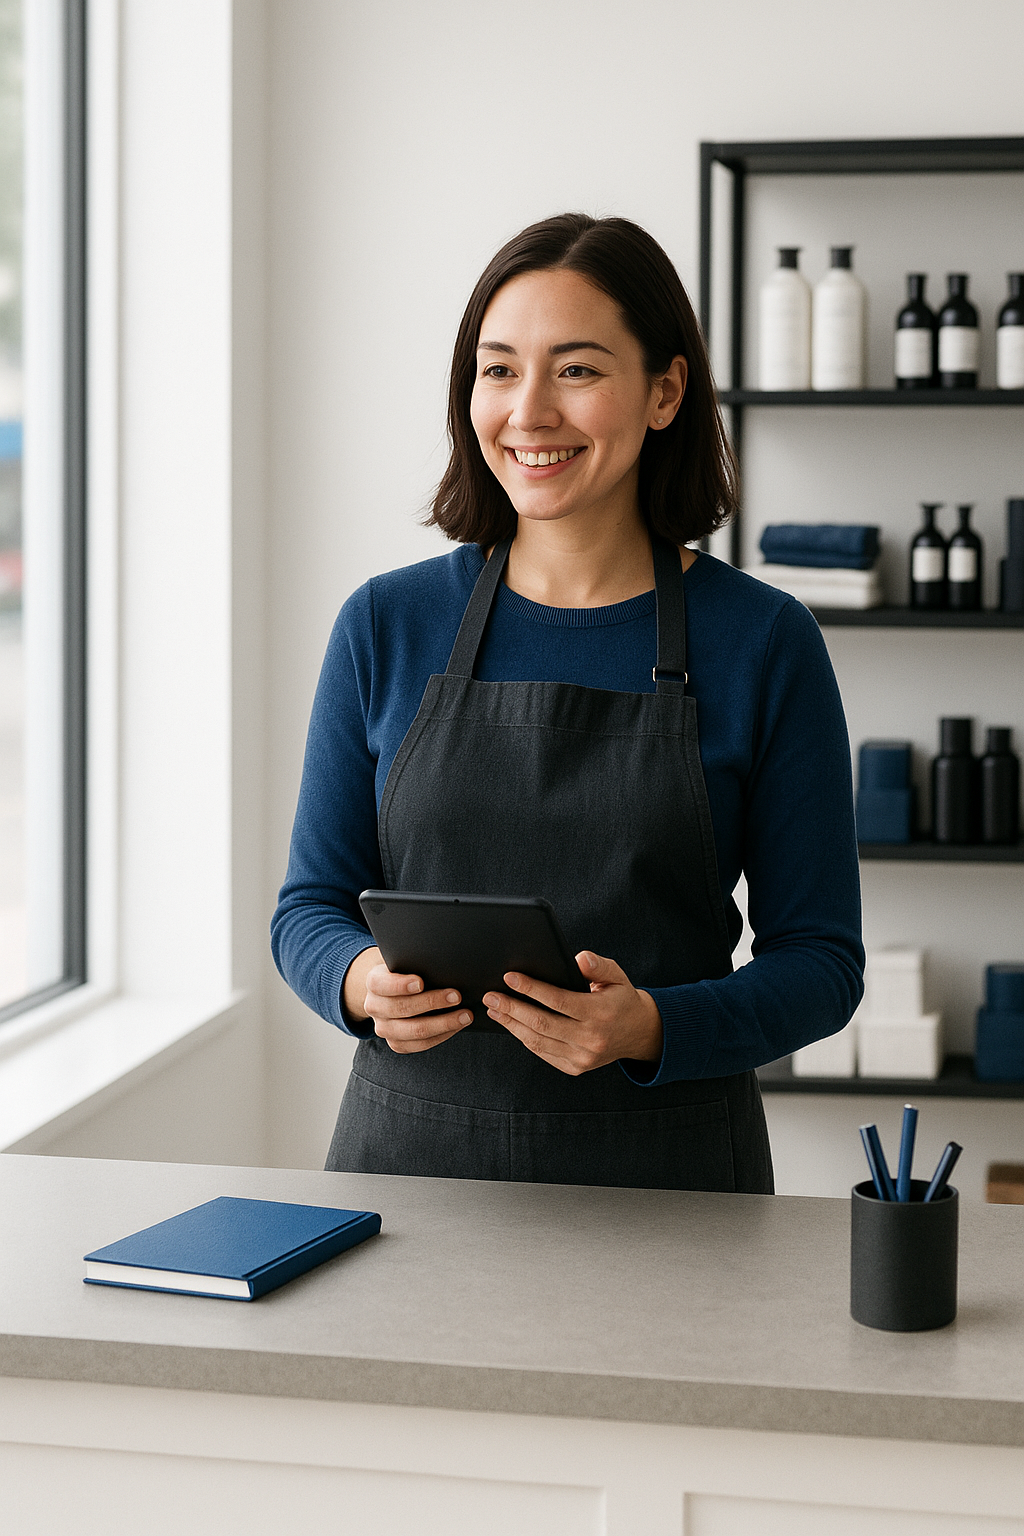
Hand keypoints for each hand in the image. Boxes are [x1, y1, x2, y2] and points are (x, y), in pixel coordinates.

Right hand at [343, 947, 472, 1053]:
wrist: (390, 992)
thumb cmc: (404, 972)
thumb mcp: (403, 961)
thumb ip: (415, 962)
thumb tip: (443, 963)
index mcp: (373, 983)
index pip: (382, 984)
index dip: (401, 985)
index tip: (421, 982)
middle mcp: (374, 1007)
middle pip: (402, 1008)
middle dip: (432, 1002)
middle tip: (457, 996)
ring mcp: (383, 1028)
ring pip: (414, 1031)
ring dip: (443, 1023)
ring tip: (465, 1015)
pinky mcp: (396, 1043)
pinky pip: (420, 1044)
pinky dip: (442, 1035)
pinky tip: (457, 1026)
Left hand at [482, 951, 662, 1075]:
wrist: (639, 1033)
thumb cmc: (621, 999)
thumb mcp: (617, 976)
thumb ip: (598, 965)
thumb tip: (578, 958)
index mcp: (600, 1013)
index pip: (558, 1000)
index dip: (531, 988)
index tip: (509, 977)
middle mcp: (591, 1038)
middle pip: (542, 1023)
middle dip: (512, 1007)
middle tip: (491, 995)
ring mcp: (582, 1057)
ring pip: (538, 1041)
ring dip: (512, 1025)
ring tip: (494, 1009)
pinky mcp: (575, 1067)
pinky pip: (543, 1052)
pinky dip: (524, 1038)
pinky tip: (511, 1024)